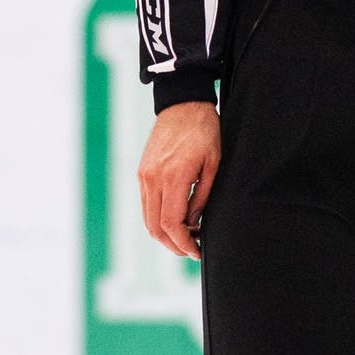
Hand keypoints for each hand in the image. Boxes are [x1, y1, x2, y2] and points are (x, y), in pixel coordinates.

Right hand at [137, 100, 219, 259]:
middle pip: (155, 228)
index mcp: (173, 177)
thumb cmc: (204, 130)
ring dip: (164, 234)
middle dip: (173, 244)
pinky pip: (146, 204)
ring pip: (148, 219)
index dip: (183, 243)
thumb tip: (194, 223)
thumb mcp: (213, 163)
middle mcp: (152, 179)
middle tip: (192, 249)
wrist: (183, 102)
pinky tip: (176, 219)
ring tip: (187, 236)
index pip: (172, 224)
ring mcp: (144, 176)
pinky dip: (158, 218)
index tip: (196, 251)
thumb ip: (202, 196)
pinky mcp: (142, 172)